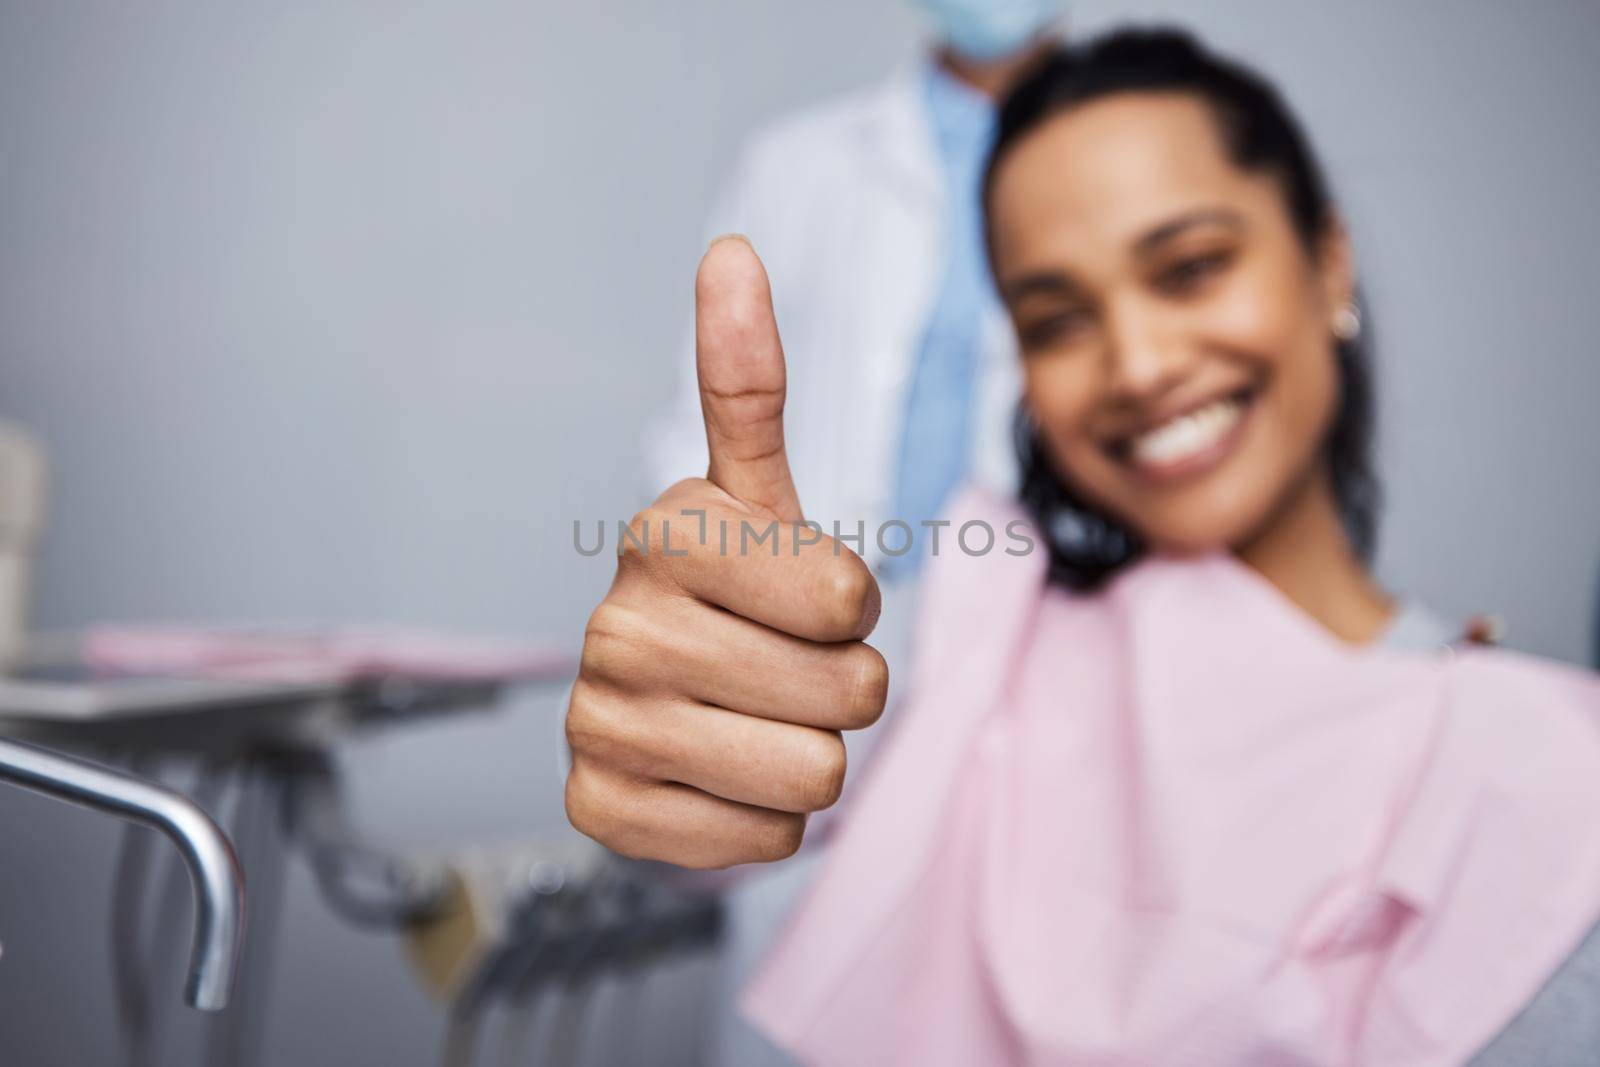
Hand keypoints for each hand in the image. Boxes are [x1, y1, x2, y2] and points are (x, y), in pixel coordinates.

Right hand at [563, 236, 886, 868]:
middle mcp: (613, 622)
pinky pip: (761, 841)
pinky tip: (715, 774)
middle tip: (783, 668)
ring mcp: (598, 719)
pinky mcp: (599, 808)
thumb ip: (747, 382)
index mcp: (663, 528)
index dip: (850, 609)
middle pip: (845, 696)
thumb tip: (730, 250)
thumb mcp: (753, 494)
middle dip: (840, 689)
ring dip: (806, 756)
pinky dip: (761, 820)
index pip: (850, 597)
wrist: (664, 699)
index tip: (801, 597)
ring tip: (751, 719)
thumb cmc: (733, 592)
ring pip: (813, 777)